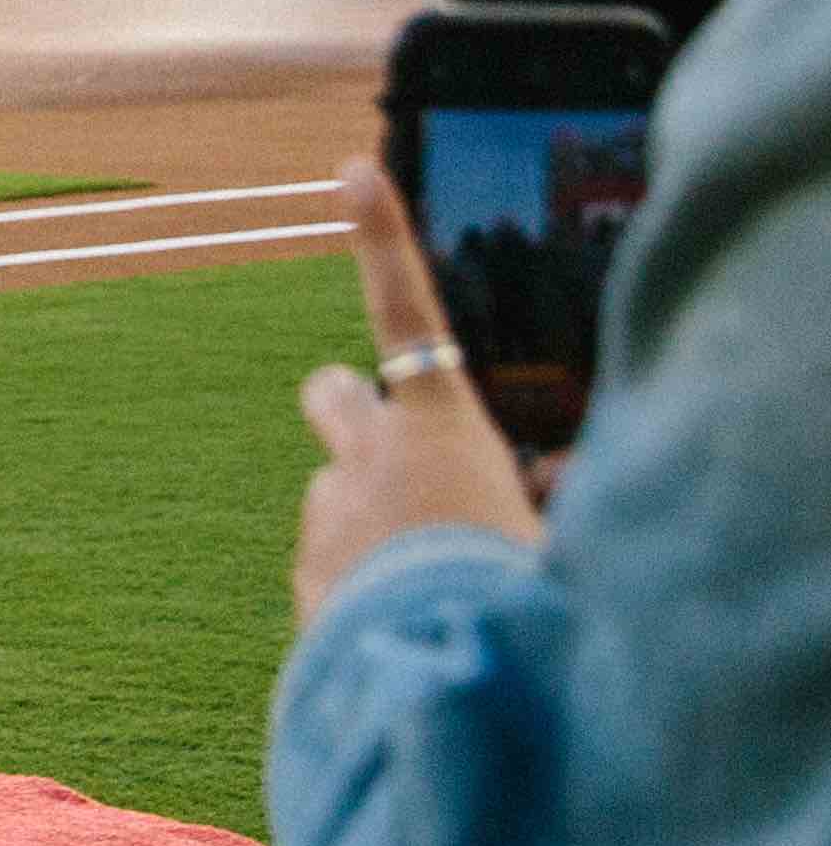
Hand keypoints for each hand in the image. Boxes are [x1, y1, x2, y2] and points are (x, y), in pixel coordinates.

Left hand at [293, 156, 543, 620]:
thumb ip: (517, 502)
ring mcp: (328, 511)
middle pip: (332, 392)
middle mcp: (369, 453)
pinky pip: (333, 568)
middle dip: (346, 402)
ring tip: (428, 584)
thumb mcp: (542, 535)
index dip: (380, 235)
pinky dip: (362, 587)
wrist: (445, 677)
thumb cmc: (518, 596)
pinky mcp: (304, 570)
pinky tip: (405, 632)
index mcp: (441, 424)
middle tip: (372, 432)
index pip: (407, 307)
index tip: (349, 168)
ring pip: (335, 496)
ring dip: (367, 520)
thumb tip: (519, 498)